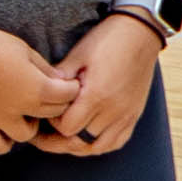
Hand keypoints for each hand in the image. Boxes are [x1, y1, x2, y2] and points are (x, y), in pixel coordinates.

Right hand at [0, 22, 68, 148]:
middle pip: (53, 114)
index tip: (68, 83)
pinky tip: (6, 129)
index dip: (71, 88)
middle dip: (57, 103)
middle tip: (51, 94)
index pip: (68, 95)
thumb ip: (45, 69)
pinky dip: (6, 141)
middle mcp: (23, 109)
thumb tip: (60, 80)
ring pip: (27, 135)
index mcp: (38, 88)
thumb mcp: (25, 50)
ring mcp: (2, 121)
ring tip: (25, 113)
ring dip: (31, 125)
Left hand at [34, 11, 161, 155]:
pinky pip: (116, 142)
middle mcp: (113, 111)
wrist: (140, 33)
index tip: (48, 111)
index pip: (67, 128)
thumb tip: (40, 91)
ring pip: (97, 147)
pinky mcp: (133, 115)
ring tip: (65, 136)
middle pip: (80, 142)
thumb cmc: (107, 40)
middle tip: (47, 131)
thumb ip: (59, 76)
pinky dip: (100, 144)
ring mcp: (125, 115)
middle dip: (60, 138)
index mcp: (97, 95)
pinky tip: (88, 137)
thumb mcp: (78, 54)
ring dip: (79, 145)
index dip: (53, 123)